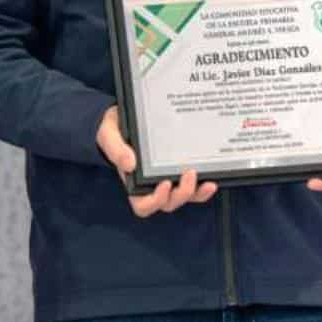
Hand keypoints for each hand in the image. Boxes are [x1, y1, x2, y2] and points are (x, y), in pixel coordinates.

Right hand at [96, 105, 217, 217]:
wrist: (124, 117)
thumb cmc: (115, 130)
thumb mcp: (109, 135)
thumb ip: (116, 149)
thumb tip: (130, 164)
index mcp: (134, 182)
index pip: (143, 205)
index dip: (156, 201)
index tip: (165, 184)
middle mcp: (152, 185)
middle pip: (169, 203)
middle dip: (182, 194)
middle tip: (189, 174)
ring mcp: (168, 178)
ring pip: (184, 197)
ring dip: (196, 194)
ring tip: (208, 182)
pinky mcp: (180, 169)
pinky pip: (194, 185)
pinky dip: (203, 186)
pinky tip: (212, 177)